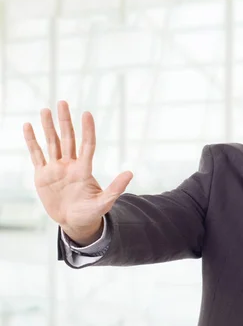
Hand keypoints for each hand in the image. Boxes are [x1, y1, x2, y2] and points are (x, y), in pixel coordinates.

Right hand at [23, 100, 132, 244]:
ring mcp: (56, 169)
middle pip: (67, 139)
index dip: (87, 130)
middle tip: (63, 102)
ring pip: (51, 143)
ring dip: (48, 127)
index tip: (87, 114)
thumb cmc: (91, 213)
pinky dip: (32, 141)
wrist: (74, 222)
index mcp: (84, 170)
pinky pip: (36, 155)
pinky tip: (29, 126)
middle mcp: (70, 165)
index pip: (87, 145)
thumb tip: (130, 173)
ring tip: (45, 110)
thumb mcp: (104, 202)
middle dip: (65, 121)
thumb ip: (115, 188)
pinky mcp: (43, 175)